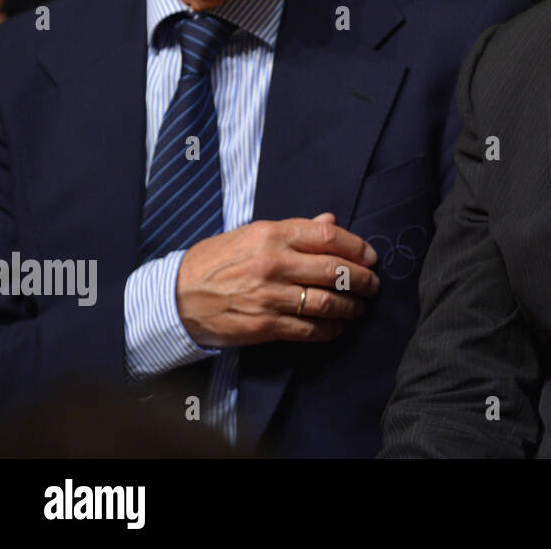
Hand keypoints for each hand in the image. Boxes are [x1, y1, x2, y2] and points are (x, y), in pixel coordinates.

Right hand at [175, 212, 379, 347]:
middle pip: (334, 271)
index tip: (371, 257)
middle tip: (373, 285)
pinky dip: (328, 330)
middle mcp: (274, 263)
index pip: (328, 236)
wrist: (177, 295)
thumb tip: (330, 220)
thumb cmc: (218, 260)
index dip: (357, 247)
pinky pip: (307, 329)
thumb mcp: (253, 233)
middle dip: (362, 280)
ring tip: (359, 308)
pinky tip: (336, 328)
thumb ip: (296, 229)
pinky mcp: (264, 325)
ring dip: (350, 307)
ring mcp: (269, 295)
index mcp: (273, 234)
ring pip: (326, 302)